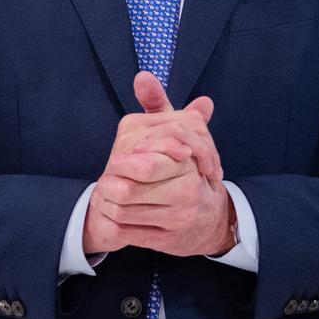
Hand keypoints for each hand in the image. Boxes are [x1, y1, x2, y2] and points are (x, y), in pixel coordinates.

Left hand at [83, 72, 232, 257]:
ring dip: (110, 205)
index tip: (116, 160)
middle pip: (130, 189)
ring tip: (107, 196)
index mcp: (189, 164)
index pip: (143, 162)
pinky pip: (131, 233)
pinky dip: (117, 224)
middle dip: (111, 185)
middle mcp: (187, 192)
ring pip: (126, 212)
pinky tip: (116, 214)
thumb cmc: (190, 168)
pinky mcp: (168, 241)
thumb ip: (159, 104)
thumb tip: (142, 76)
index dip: (121, 162)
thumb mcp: (179, 131)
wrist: (213, 218)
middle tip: (105, 180)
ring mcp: (178, 219)